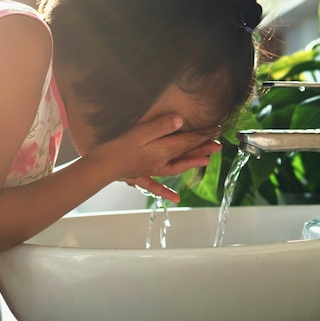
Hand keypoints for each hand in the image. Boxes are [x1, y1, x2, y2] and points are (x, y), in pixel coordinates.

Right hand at [88, 114, 220, 202]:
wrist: (100, 167)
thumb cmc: (118, 147)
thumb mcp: (140, 132)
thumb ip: (161, 126)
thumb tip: (181, 120)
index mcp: (162, 150)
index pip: (188, 141)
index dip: (203, 135)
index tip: (217, 129)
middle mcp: (161, 162)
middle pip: (186, 153)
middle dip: (203, 147)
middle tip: (219, 144)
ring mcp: (151, 170)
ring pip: (176, 167)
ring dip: (192, 162)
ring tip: (206, 160)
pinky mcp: (140, 175)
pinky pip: (156, 185)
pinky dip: (167, 192)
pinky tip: (176, 199)